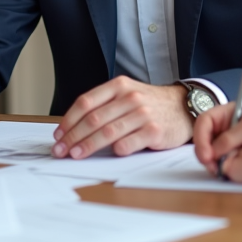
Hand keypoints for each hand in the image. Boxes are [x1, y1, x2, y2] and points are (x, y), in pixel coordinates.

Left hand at [53, 77, 190, 158]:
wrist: (183, 107)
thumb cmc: (150, 104)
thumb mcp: (127, 95)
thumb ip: (105, 106)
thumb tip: (73, 127)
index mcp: (119, 86)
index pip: (86, 102)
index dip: (68, 120)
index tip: (58, 135)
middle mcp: (130, 98)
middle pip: (93, 119)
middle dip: (73, 136)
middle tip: (61, 150)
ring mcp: (143, 114)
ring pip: (108, 132)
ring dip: (88, 145)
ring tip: (75, 155)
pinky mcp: (154, 131)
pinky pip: (129, 143)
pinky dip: (116, 150)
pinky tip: (109, 155)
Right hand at [193, 104, 241, 183]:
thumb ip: (234, 136)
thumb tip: (215, 151)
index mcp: (226, 114)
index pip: (204, 122)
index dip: (200, 138)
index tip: (207, 155)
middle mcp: (225, 127)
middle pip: (204, 139)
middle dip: (204, 153)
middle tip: (212, 168)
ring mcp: (230, 142)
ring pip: (212, 152)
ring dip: (212, 162)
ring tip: (220, 171)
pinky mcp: (237, 154)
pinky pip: (223, 160)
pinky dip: (222, 166)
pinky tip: (227, 171)